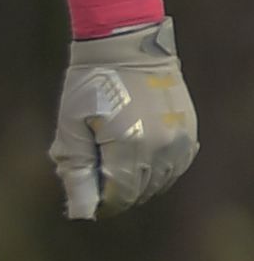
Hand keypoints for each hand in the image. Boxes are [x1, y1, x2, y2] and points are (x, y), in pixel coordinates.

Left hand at [48, 19, 196, 218]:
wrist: (127, 48)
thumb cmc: (90, 86)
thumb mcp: (71, 128)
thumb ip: (76, 172)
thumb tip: (82, 213)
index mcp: (130, 145)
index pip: (119, 195)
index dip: (100, 204)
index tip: (85, 197)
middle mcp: (161, 146)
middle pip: (139, 192)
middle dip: (115, 193)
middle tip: (94, 176)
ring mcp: (180, 139)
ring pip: (159, 182)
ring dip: (136, 183)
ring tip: (112, 163)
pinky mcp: (190, 132)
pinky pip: (175, 167)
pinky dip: (156, 171)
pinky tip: (136, 157)